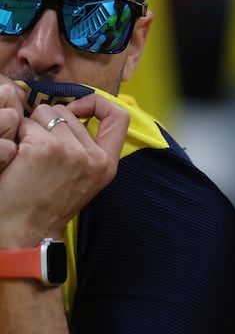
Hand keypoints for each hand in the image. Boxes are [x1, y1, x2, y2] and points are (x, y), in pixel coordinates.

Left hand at [0, 93, 128, 247]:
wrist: (25, 230)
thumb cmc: (47, 203)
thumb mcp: (84, 177)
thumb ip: (87, 147)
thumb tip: (77, 110)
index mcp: (108, 164)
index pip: (120, 116)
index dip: (97, 103)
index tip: (79, 109)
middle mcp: (94, 157)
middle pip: (67, 111)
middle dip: (49, 123)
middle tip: (42, 154)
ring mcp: (70, 151)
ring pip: (45, 113)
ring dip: (31, 128)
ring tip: (30, 157)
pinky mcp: (43, 148)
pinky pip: (25, 124)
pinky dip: (16, 136)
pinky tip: (18, 160)